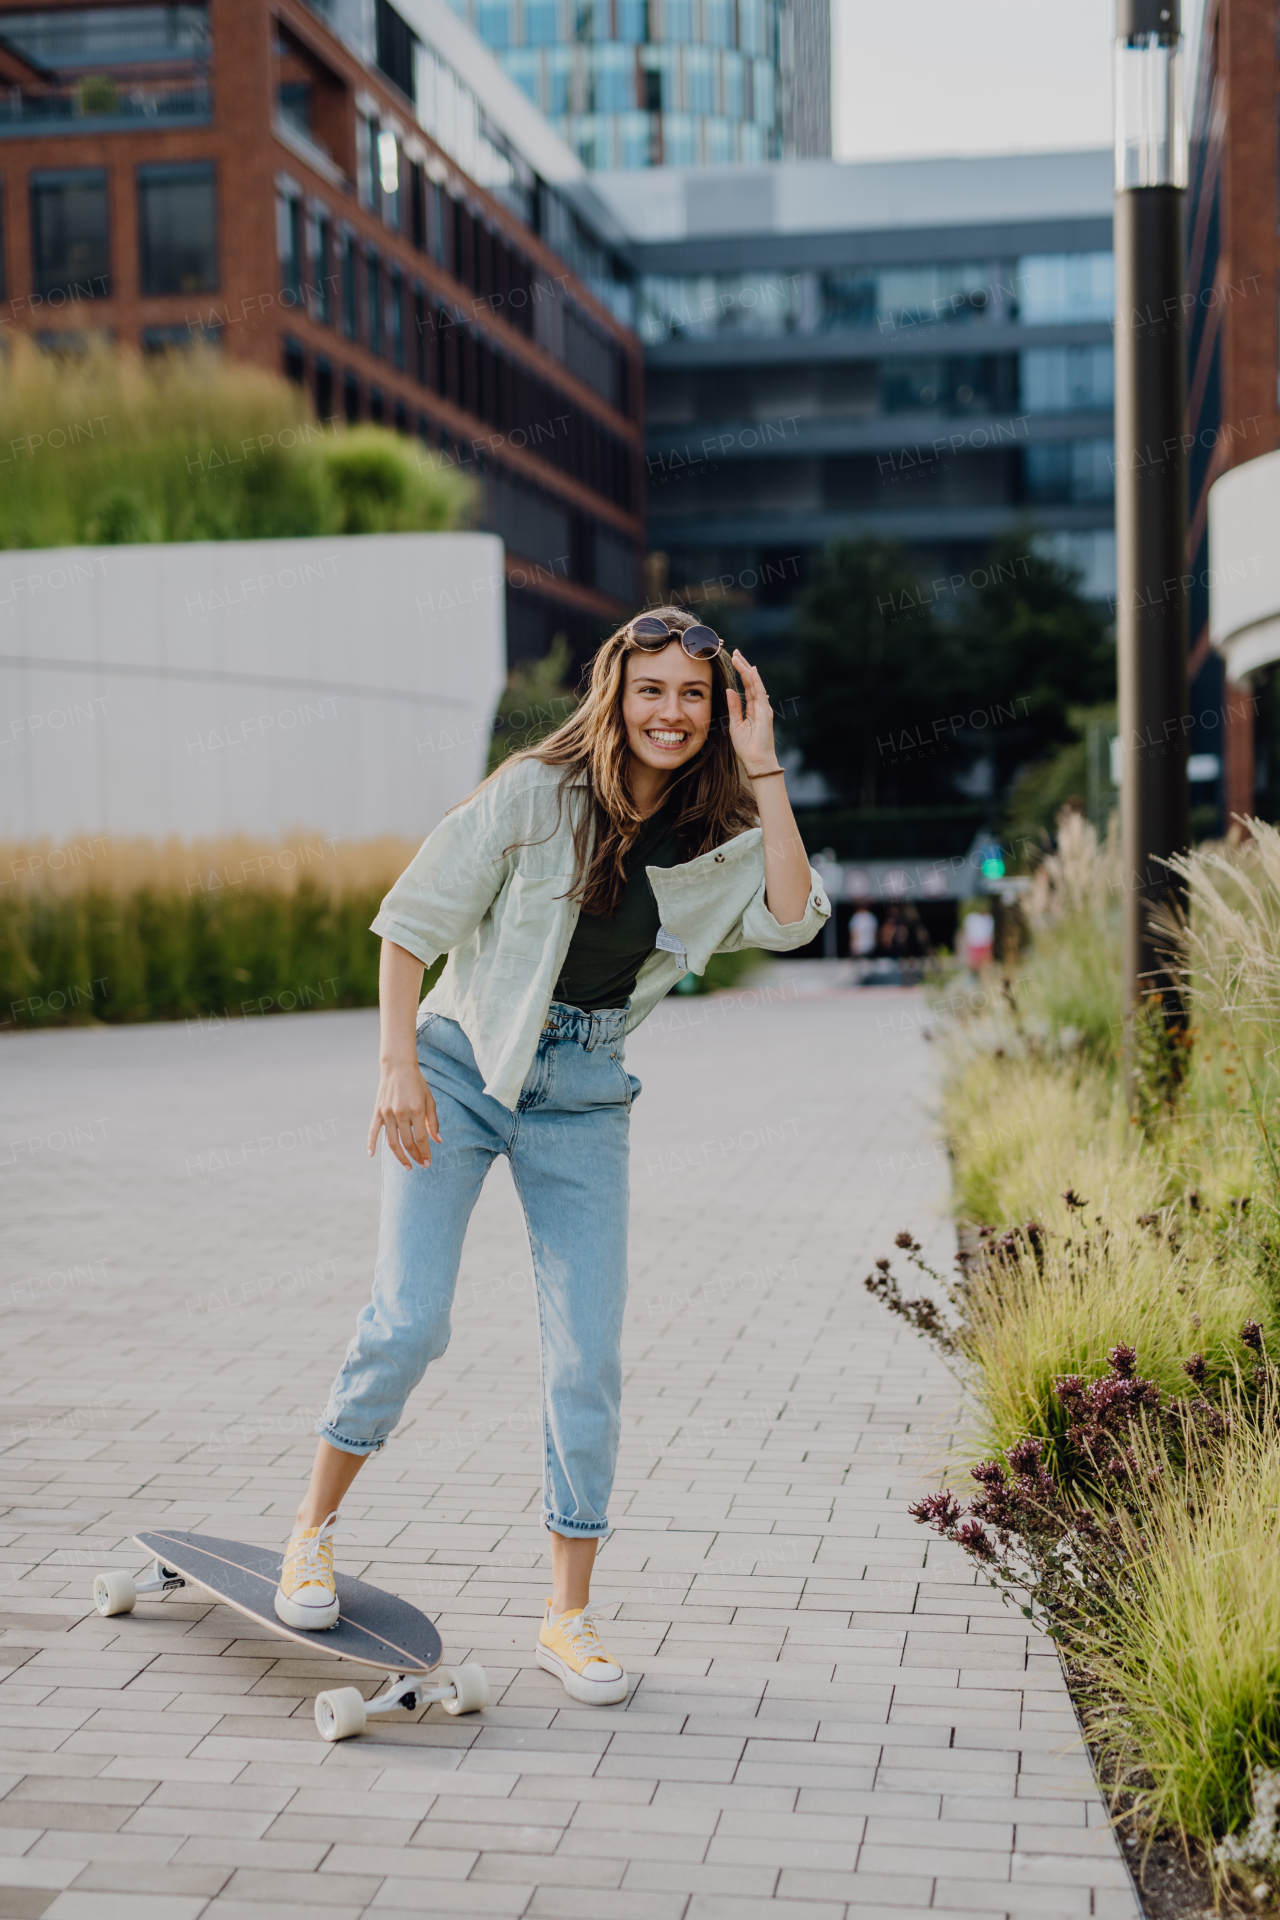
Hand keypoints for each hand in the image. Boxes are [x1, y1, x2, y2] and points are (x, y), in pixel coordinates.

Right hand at [368, 1058, 441, 1167]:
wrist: (398, 1067)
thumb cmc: (417, 1084)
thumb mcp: (429, 1100)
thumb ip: (433, 1122)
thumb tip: (438, 1141)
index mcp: (417, 1110)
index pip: (421, 1139)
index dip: (425, 1153)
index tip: (428, 1162)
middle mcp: (401, 1113)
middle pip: (408, 1142)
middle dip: (415, 1157)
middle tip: (421, 1165)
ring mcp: (387, 1113)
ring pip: (392, 1141)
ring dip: (400, 1156)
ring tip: (407, 1166)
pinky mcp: (378, 1111)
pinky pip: (373, 1131)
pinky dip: (370, 1143)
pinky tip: (371, 1155)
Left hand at [726, 650, 781, 777]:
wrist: (756, 761)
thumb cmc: (746, 747)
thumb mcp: (735, 724)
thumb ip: (734, 707)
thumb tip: (729, 690)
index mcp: (752, 708)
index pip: (747, 686)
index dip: (740, 672)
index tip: (733, 660)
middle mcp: (760, 706)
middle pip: (752, 681)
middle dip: (744, 666)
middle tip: (735, 652)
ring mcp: (764, 708)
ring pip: (756, 684)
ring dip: (747, 670)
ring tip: (739, 657)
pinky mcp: (765, 713)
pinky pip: (760, 694)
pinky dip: (756, 682)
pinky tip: (751, 671)